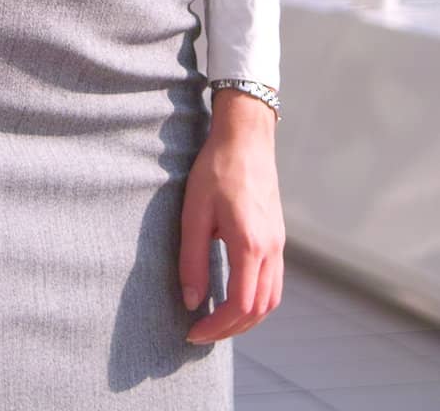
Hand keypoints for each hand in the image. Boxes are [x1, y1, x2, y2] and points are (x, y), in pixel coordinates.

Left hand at [178, 98, 284, 343]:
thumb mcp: (194, 212)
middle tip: (202, 332)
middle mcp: (271, 250)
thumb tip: (191, 301)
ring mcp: (279, 244)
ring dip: (247, 319)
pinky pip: (274, 282)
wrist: (246, 138)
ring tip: (218, 321)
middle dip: (231, 329)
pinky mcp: (278, 237)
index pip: (240, 306)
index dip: (217, 327)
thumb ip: (192, 259)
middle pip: (260, 310)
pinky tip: (235, 296)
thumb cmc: (216, 170)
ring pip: (271, 299)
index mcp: (250, 245)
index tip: (193, 332)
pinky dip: (257, 300)